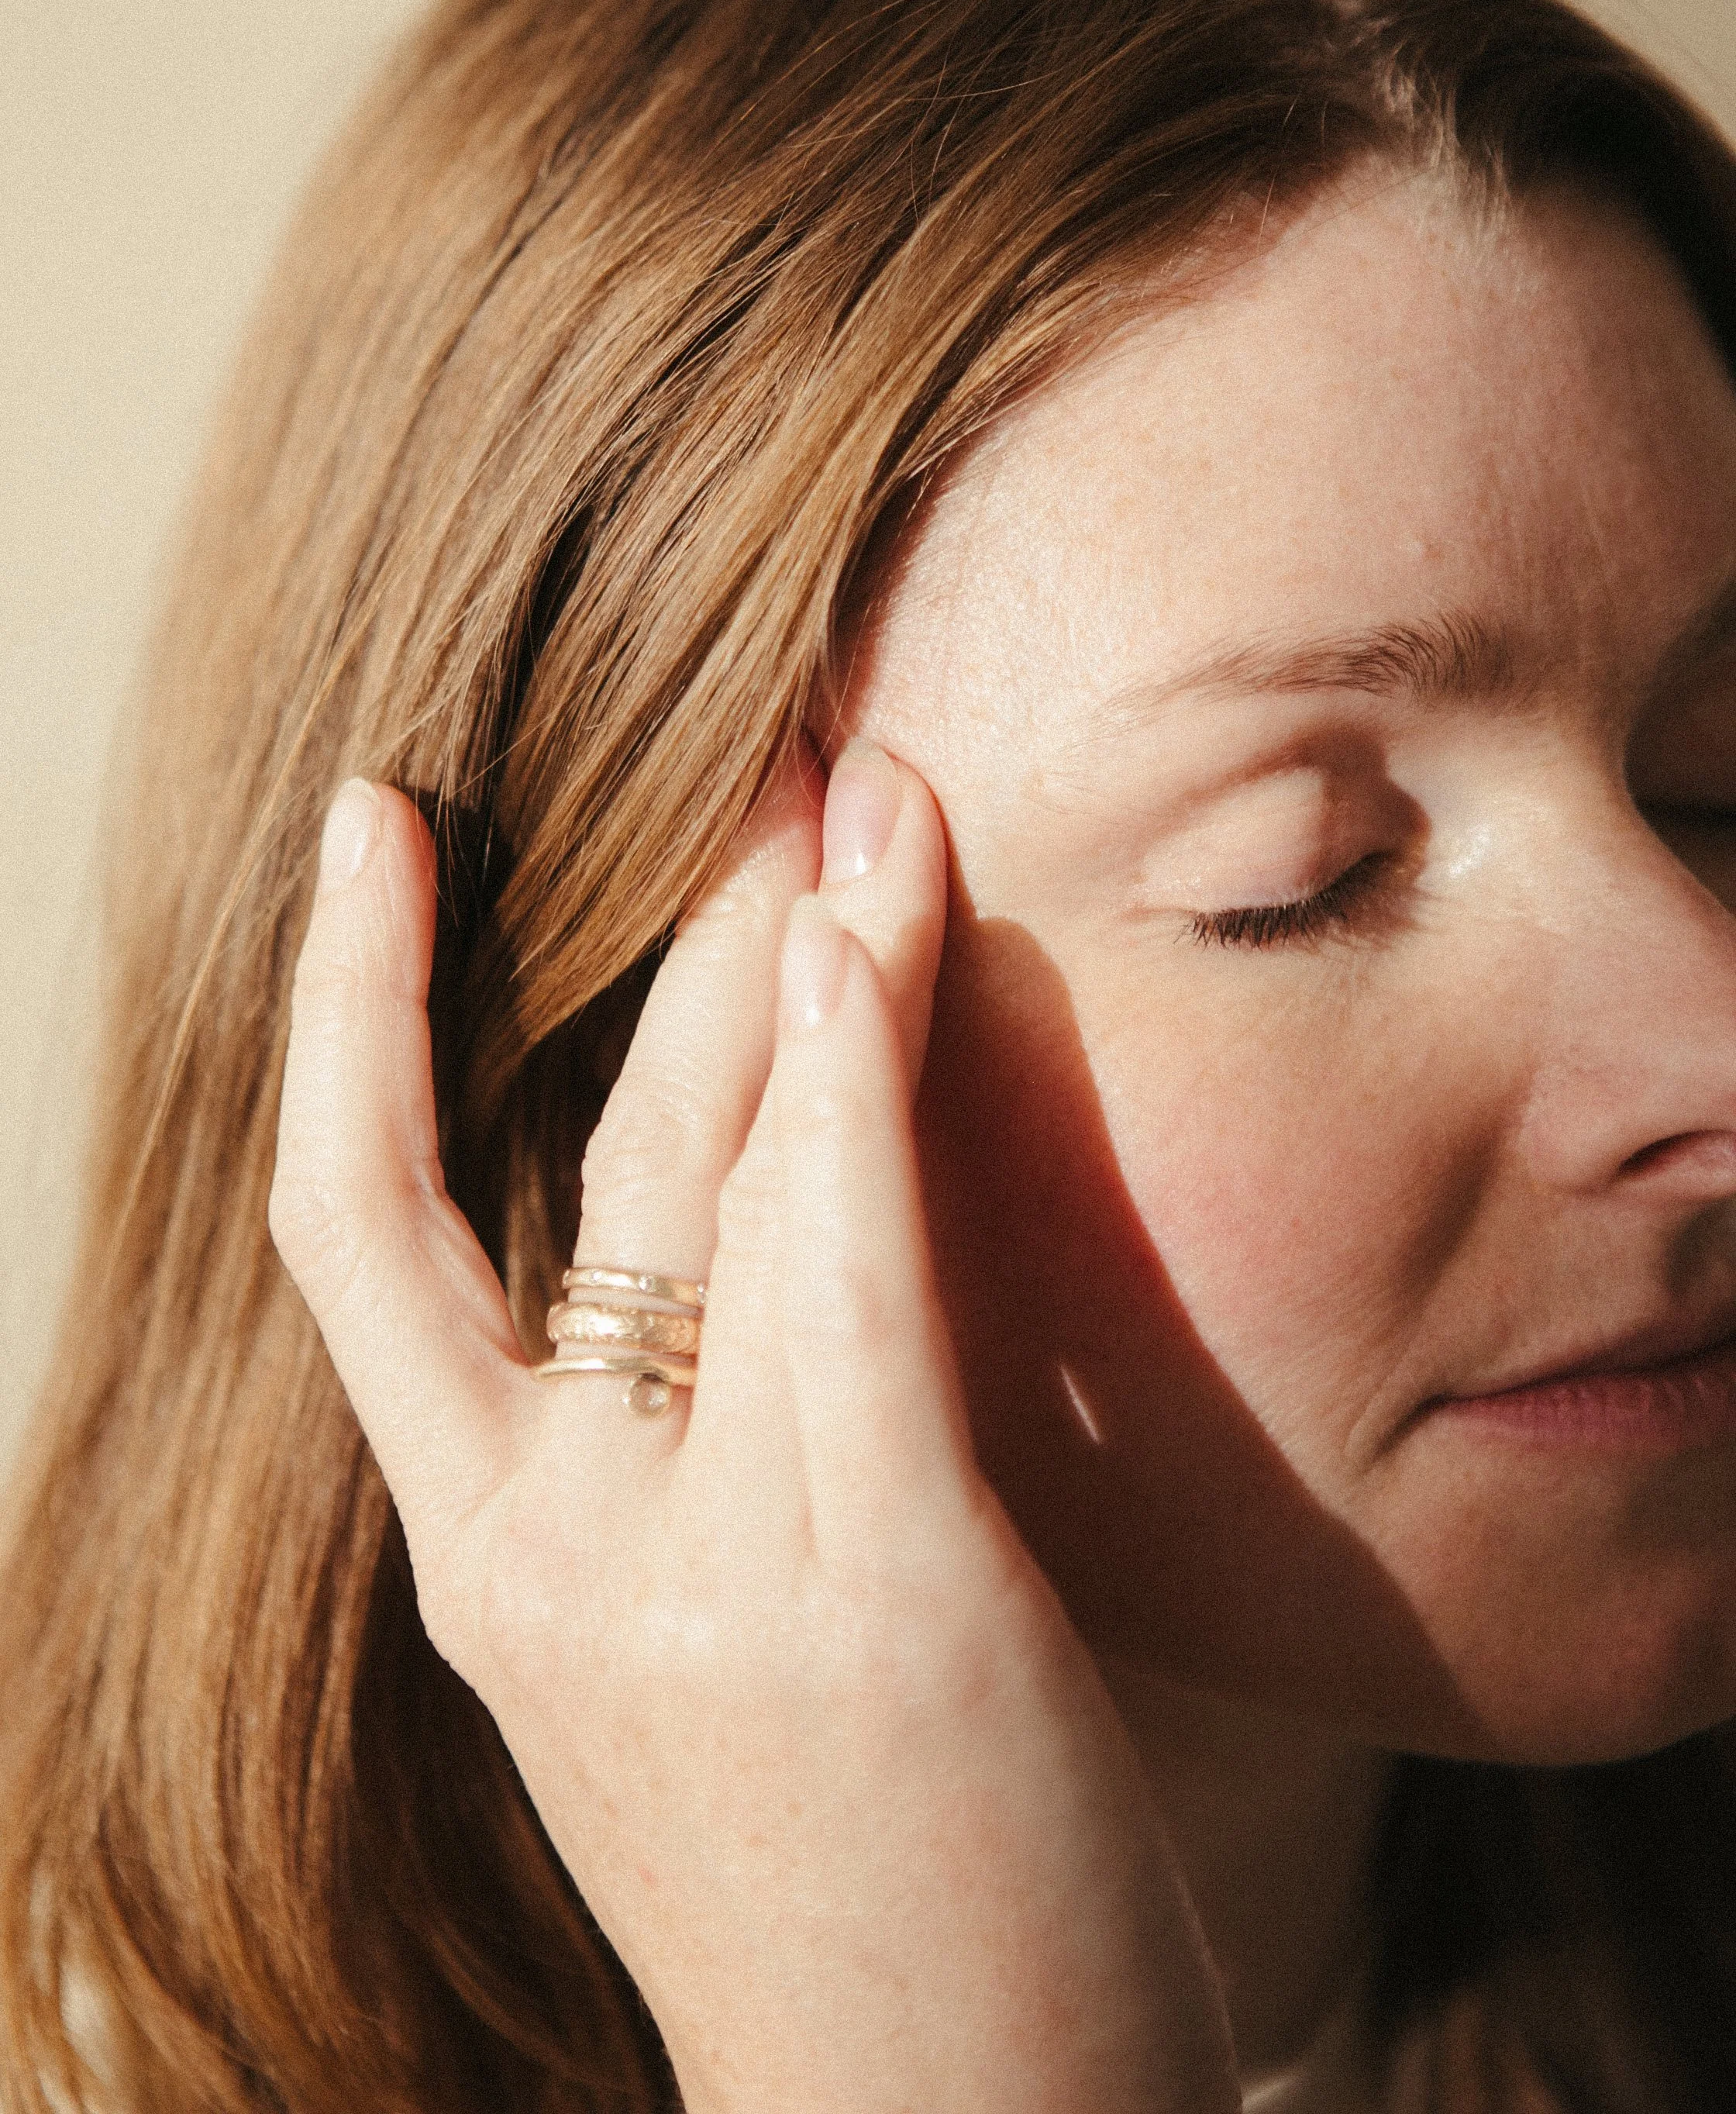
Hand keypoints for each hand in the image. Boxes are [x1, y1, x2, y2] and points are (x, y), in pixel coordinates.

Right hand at [269, 746, 1237, 2113]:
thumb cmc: (845, 1880)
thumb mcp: (699, 1643)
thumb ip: (687, 1428)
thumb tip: (762, 1173)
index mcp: (484, 1557)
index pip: (357, 1229)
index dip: (348, 1012)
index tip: (378, 824)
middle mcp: (541, 1545)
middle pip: (582, 1152)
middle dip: (677, 926)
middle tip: (772, 747)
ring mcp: (691, 1568)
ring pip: (720, 1172)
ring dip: (796, 944)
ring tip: (872, 781)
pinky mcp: (865, 1588)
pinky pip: (845, 1273)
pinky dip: (859, 1079)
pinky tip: (882, 930)